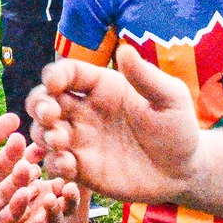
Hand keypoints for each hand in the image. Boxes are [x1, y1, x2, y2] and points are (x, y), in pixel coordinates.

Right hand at [29, 46, 200, 202]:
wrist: (183, 172)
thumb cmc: (179, 130)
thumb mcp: (170, 99)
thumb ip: (147, 77)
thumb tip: (125, 50)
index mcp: (103, 87)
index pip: (68, 73)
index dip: (55, 74)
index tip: (54, 83)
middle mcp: (86, 110)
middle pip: (44, 99)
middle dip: (38, 104)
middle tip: (51, 115)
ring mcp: (81, 139)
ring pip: (43, 130)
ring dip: (43, 134)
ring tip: (61, 142)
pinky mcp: (81, 168)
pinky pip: (55, 162)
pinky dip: (54, 162)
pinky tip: (70, 166)